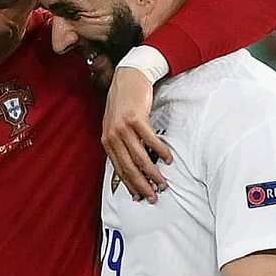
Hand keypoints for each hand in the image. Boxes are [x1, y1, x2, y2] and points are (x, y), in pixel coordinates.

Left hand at [102, 67, 172, 202]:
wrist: (127, 78)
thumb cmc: (123, 103)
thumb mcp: (115, 125)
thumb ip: (120, 144)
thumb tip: (131, 165)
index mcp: (107, 141)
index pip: (119, 169)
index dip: (130, 185)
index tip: (140, 197)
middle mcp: (113, 136)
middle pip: (129, 167)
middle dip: (142, 185)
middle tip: (154, 196)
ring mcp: (123, 127)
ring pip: (140, 157)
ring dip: (153, 172)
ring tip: (163, 182)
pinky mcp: (136, 118)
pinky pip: (150, 139)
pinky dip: (160, 151)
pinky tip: (168, 159)